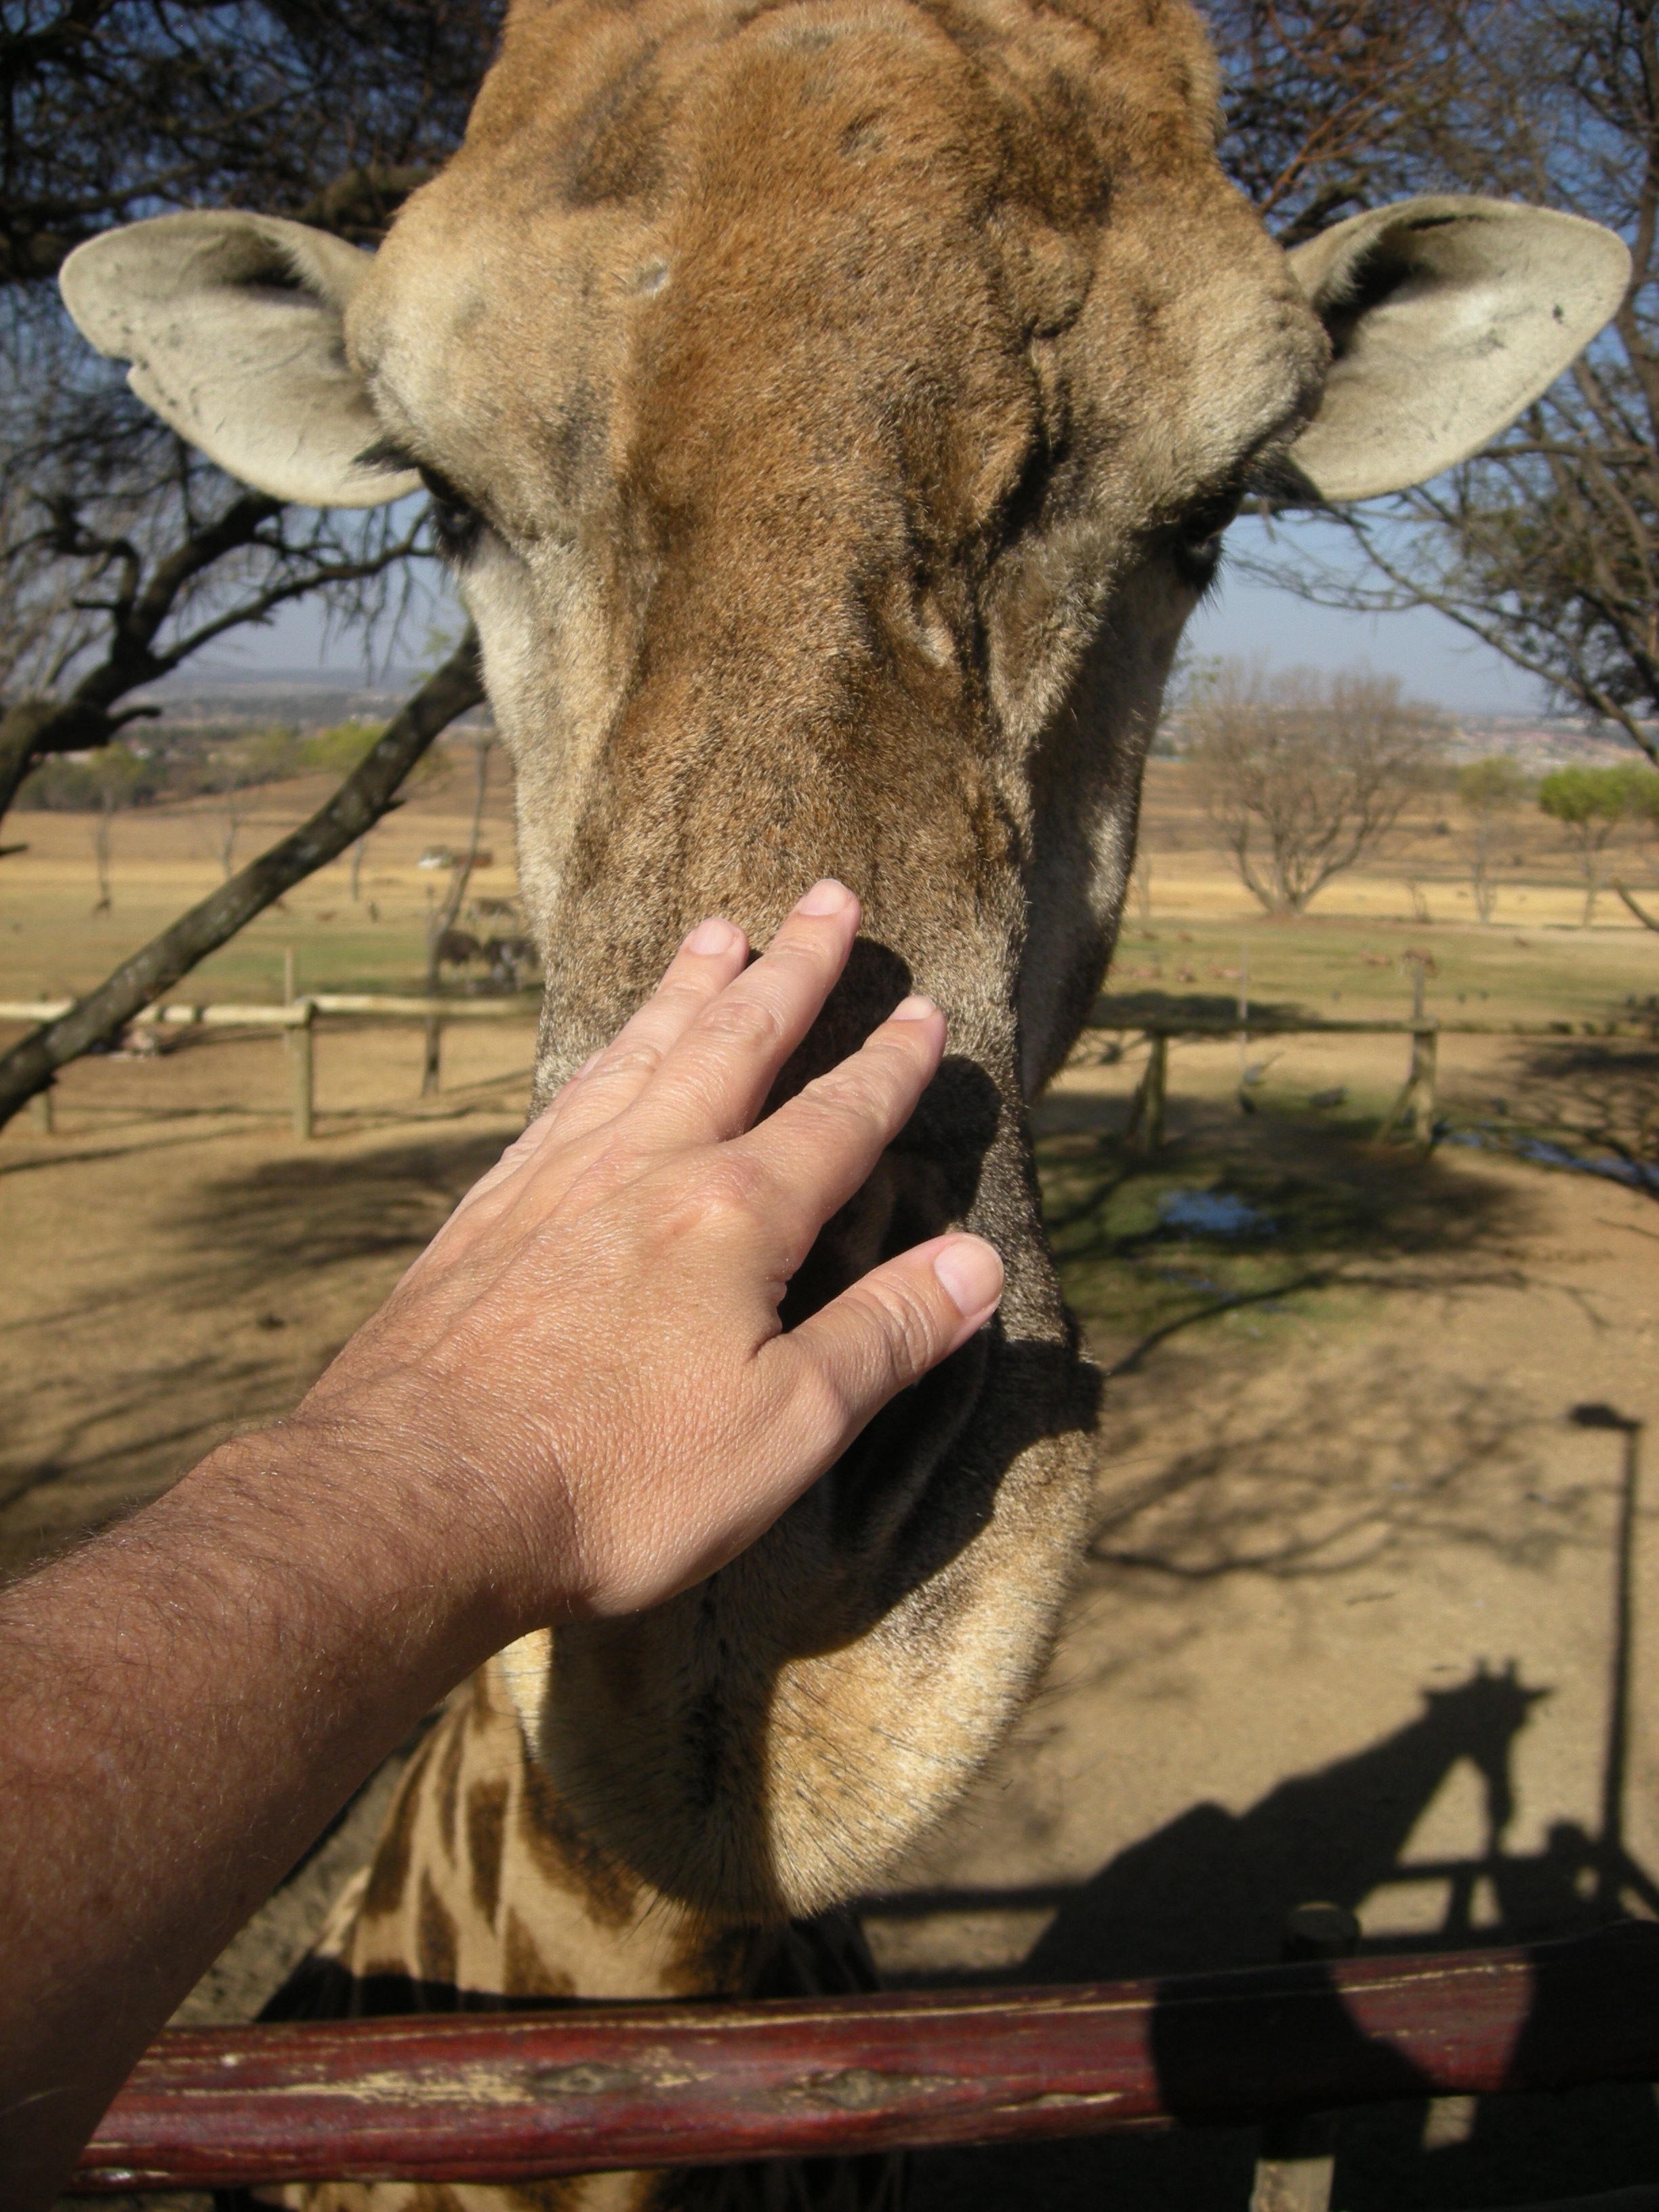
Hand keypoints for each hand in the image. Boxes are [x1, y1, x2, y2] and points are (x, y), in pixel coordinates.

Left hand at [284, 879, 1003, 1630]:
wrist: (417, 1498)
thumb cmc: (616, 1481)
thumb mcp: (787, 1427)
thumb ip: (886, 1336)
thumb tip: (982, 1263)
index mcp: (732, 1215)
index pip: (836, 1119)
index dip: (888, 1066)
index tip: (922, 1010)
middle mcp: (645, 1166)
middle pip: (736, 1041)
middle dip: (792, 967)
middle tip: (828, 895)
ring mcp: (555, 1179)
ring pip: (641, 1050)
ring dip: (689, 986)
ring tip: (718, 930)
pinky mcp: (488, 1212)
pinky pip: (565, 1096)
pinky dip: (603, 1052)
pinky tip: (605, 1053)